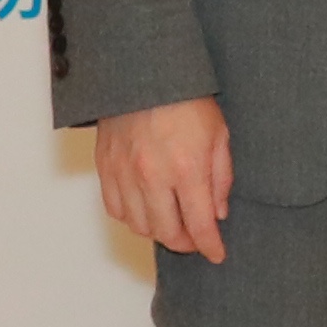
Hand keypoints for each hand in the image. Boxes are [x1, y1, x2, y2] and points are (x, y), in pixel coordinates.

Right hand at [94, 95, 232, 261]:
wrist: (144, 72)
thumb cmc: (187, 99)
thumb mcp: (219, 134)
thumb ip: (221, 177)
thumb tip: (218, 213)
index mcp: (187, 169)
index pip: (199, 224)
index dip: (209, 246)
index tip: (216, 254)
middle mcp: (153, 176)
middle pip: (166, 233)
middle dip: (185, 243)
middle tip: (195, 239)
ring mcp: (125, 173)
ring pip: (138, 226)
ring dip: (158, 232)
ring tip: (172, 224)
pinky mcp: (106, 167)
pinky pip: (115, 209)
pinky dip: (131, 217)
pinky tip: (146, 209)